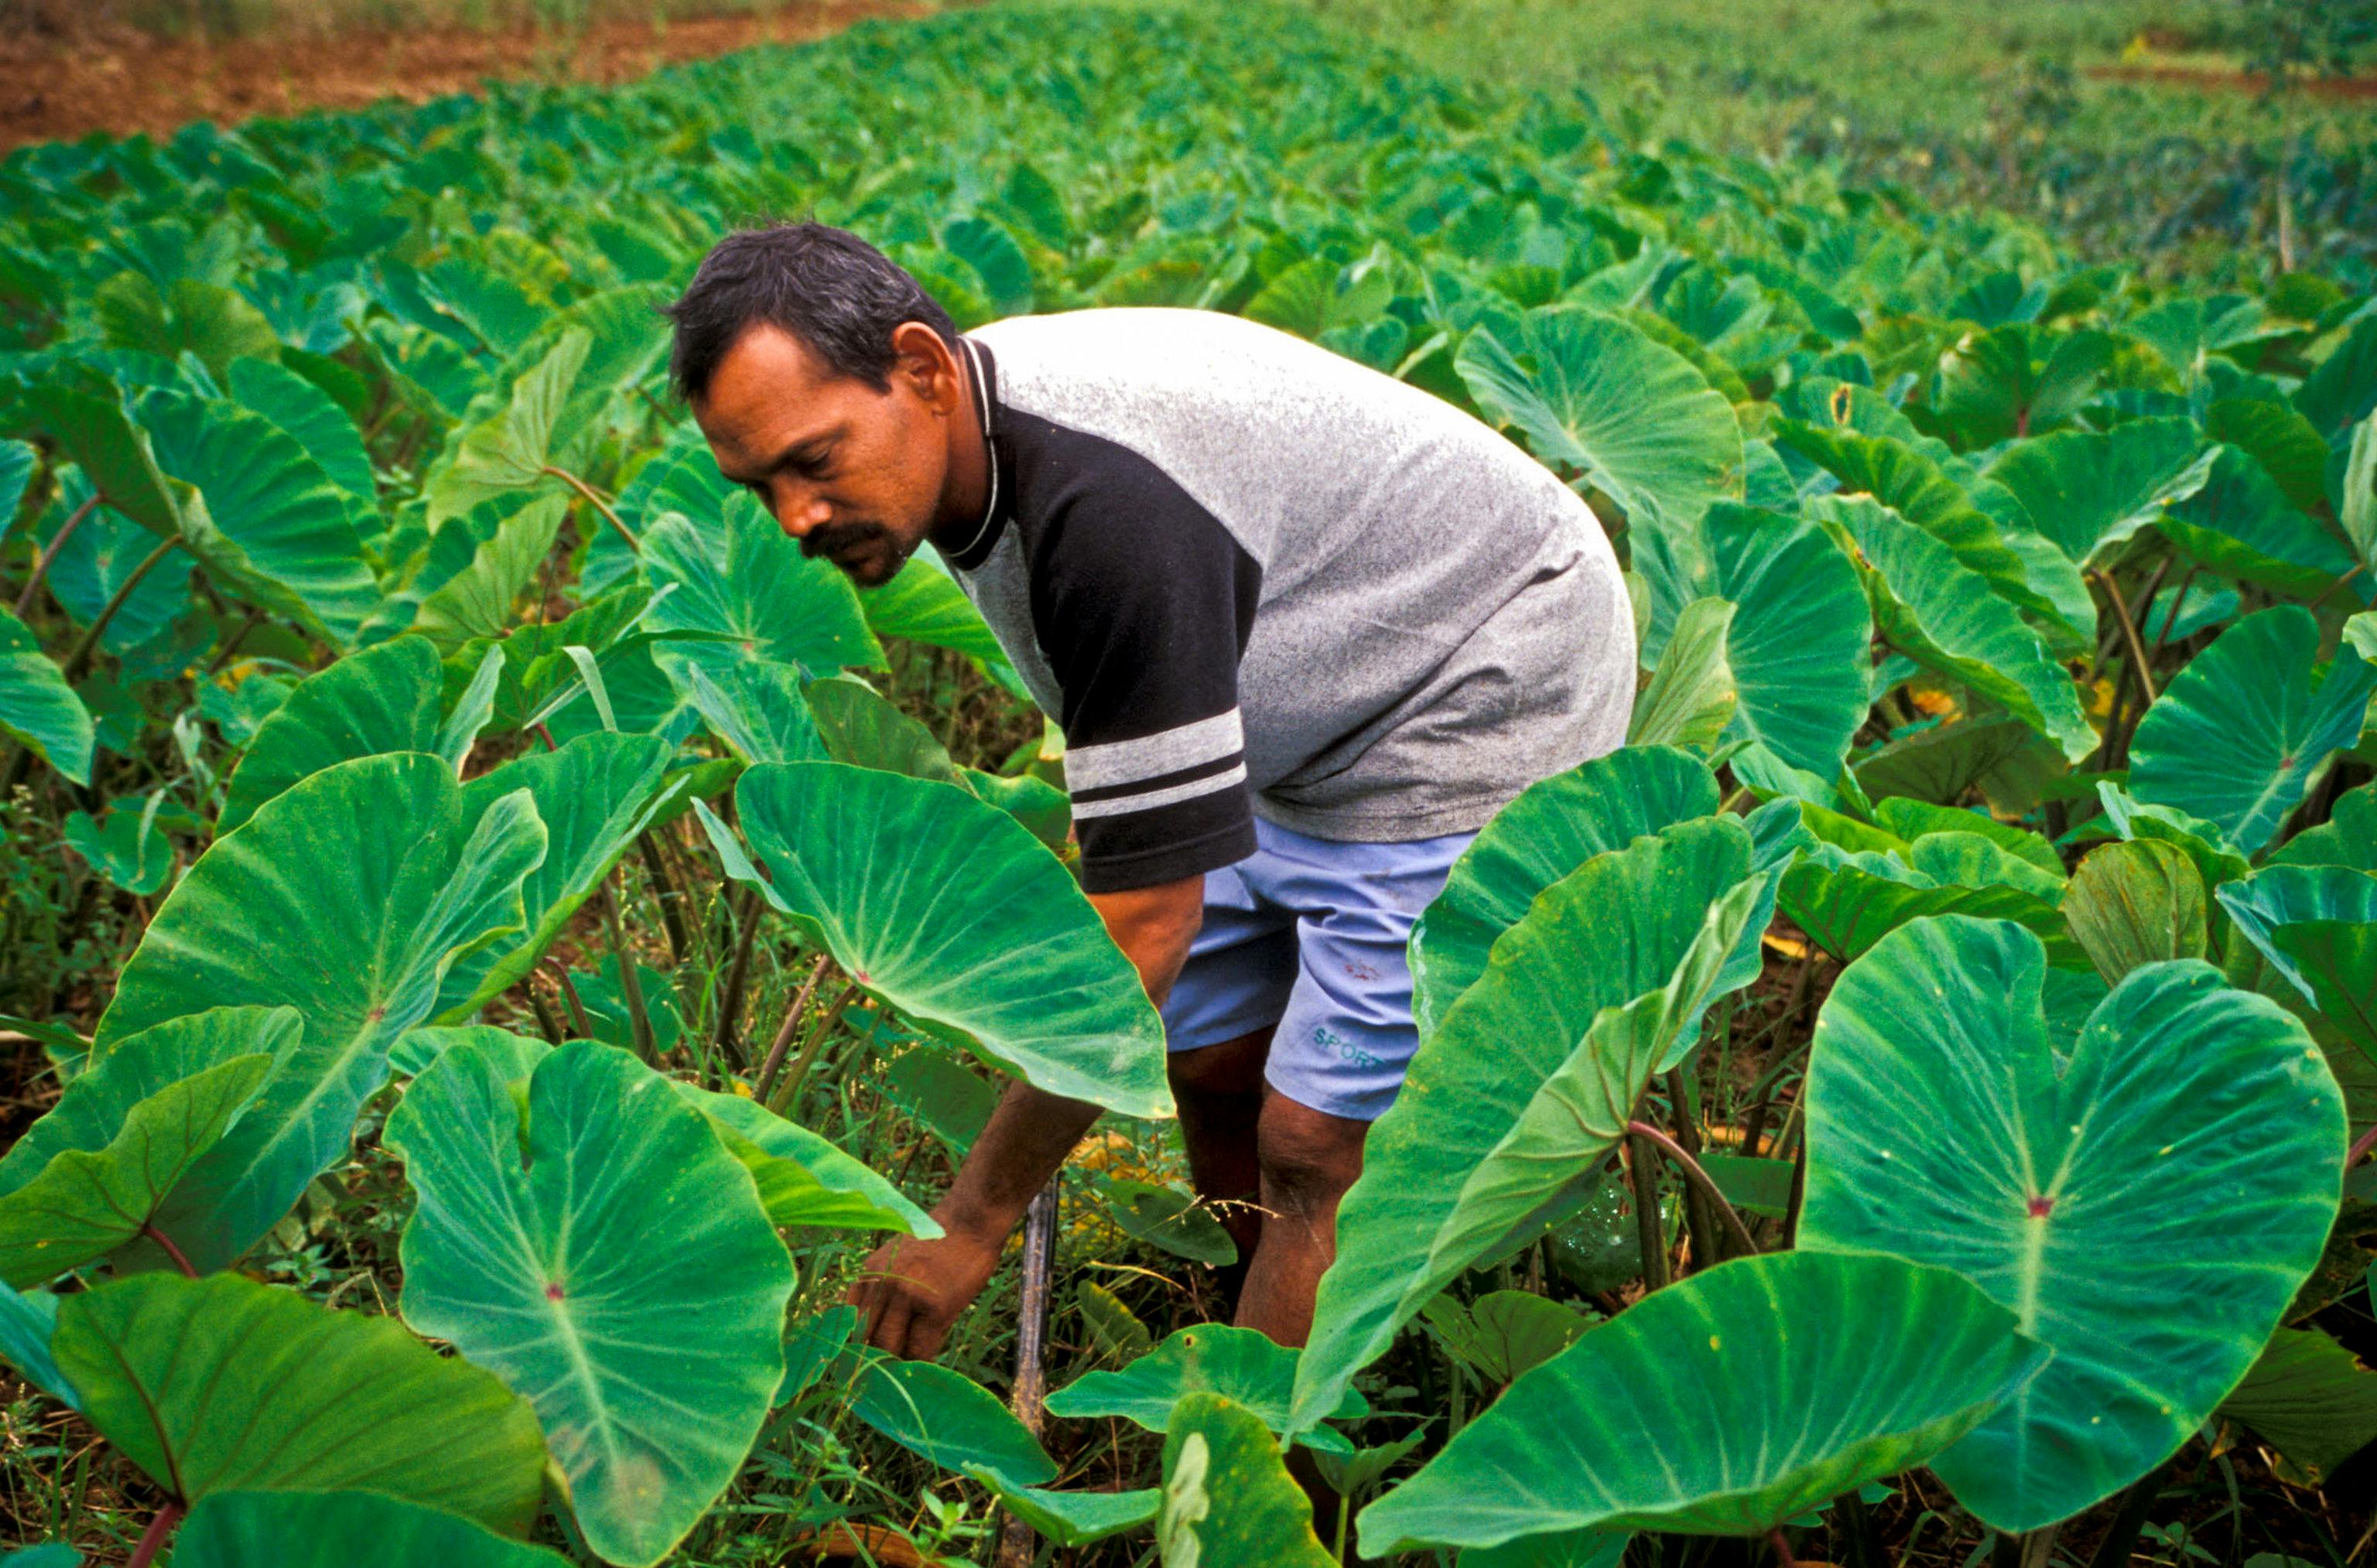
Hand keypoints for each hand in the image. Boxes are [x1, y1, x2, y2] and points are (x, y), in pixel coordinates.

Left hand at [848, 1217, 1005, 1359]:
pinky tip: (924, 1367)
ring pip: (889, 1347)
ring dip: (896, 1364)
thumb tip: (872, 1335)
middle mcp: (882, 1284)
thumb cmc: (938, 1242)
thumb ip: (881, 1289)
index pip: (849, 1322)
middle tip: (882, 1378)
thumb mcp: (896, 1259)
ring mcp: (908, 1295)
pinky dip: (920, 1363)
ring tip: (904, 1374)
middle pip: (866, 1338)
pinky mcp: (935, 1306)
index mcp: (869, 1273)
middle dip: (873, 1360)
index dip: (853, 1348)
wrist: (971, 1220)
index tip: (857, 1369)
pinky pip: (920, 1349)